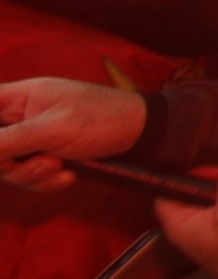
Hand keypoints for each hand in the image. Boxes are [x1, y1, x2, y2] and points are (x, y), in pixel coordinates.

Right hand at [0, 76, 147, 190]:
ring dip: (33, 175)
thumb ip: (8, 141)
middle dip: (11, 165)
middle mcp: (19, 117)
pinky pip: (29, 176)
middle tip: (43, 163)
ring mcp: (31, 138)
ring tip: (60, 167)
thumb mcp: (52, 129)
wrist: (142, 135)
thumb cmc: (100, 119)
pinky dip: (46, 181)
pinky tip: (69, 174)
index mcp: (17, 98)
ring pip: (8, 167)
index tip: (2, 156)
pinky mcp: (45, 156)